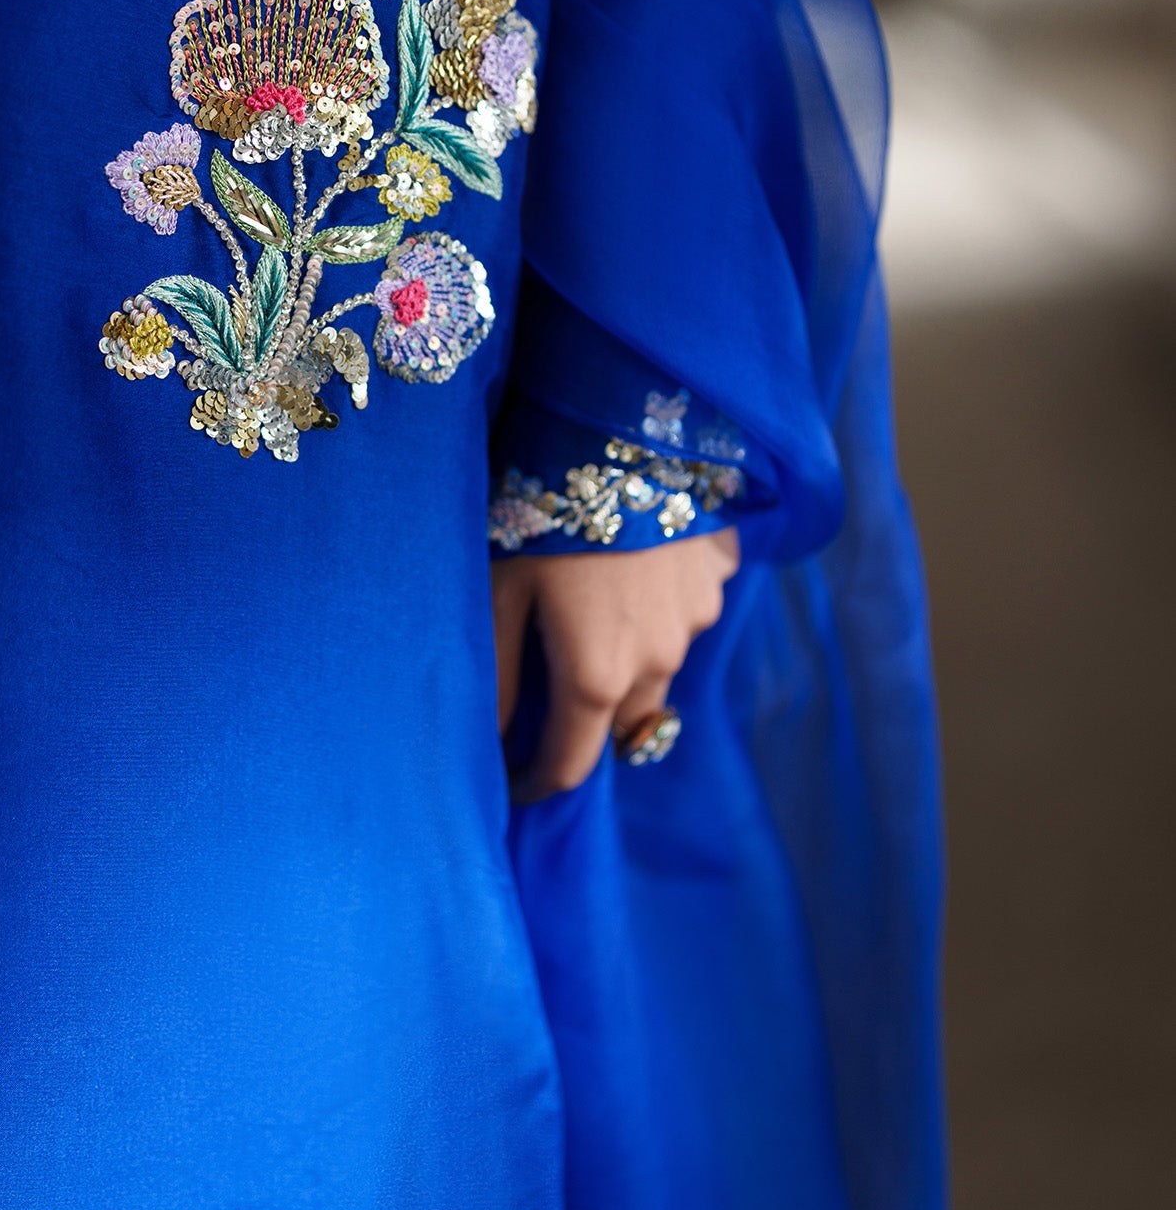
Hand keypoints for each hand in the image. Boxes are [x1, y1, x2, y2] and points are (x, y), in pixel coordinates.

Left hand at [493, 530, 739, 802]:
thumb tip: (491, 742)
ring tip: (587, 606)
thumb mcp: (500, 592)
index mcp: (596, 676)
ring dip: (626, 660)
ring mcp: (697, 619)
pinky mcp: (718, 576)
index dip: (537, 782)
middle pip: (620, 723)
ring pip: (658, 668)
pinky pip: (684, 613)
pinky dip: (657, 607)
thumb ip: (498, 675)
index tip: (513, 782)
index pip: (571, 765)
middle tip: (545, 687)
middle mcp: (658, 662)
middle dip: (583, 721)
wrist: (625, 427)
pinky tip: (628, 564)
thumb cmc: (544, 510)